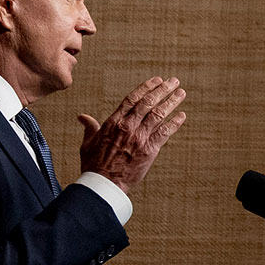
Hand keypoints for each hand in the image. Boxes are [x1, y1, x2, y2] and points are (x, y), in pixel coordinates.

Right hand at [77, 76, 187, 191]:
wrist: (104, 184)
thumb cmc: (94, 165)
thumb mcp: (88, 144)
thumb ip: (90, 127)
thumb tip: (82, 117)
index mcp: (113, 122)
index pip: (132, 98)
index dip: (146, 87)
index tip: (156, 80)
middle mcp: (127, 127)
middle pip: (148, 102)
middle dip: (162, 90)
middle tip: (174, 81)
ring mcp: (139, 138)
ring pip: (158, 114)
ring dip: (171, 102)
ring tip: (182, 93)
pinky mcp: (149, 150)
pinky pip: (165, 133)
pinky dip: (175, 123)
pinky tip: (182, 115)